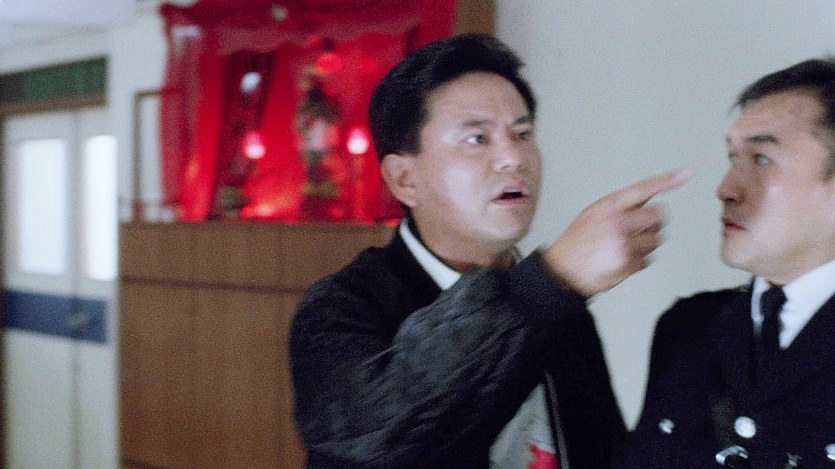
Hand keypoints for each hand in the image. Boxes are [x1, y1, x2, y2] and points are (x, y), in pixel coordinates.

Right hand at [543, 169, 689, 296]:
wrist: (563, 271)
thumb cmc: (578, 242)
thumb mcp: (593, 214)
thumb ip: (619, 206)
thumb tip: (646, 201)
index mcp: (609, 206)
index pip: (643, 189)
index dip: (666, 181)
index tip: (686, 174)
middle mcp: (618, 221)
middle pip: (658, 217)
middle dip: (652, 225)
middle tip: (634, 233)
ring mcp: (624, 243)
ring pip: (656, 240)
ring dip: (645, 245)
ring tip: (621, 249)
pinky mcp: (628, 263)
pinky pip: (648, 260)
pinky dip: (637, 262)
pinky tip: (619, 261)